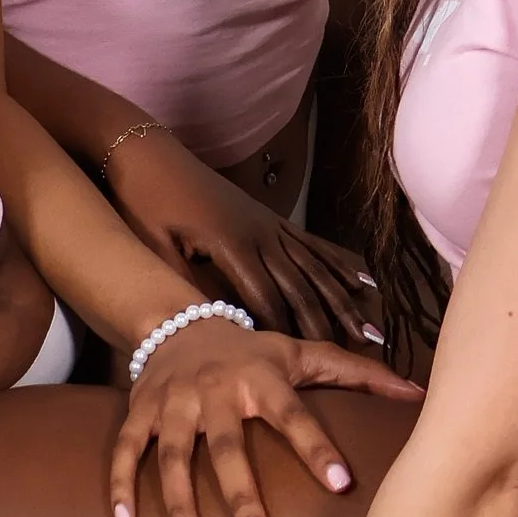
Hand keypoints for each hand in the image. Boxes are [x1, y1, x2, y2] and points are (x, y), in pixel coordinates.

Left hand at [107, 127, 377, 341]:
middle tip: (358, 355)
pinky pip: (312, 244)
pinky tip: (363, 279)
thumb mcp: (155, 246)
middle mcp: (260, 235)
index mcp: (231, 245)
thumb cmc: (146, 203)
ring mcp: (269, 224)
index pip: (267, 297)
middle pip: (302, 286)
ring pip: (315, 267)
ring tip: (371, 329)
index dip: (289, 329)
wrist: (151, 156)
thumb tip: (210, 325)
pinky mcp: (270, 218)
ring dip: (345, 299)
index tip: (310, 360)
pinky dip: (339, 263)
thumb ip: (185, 283)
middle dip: (329, 322)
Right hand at [110, 323, 418, 516]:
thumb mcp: (302, 353)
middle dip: (241, 496)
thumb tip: (419, 393)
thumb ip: (358, 374)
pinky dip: (121, 486)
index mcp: (261, 379)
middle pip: (227, 447)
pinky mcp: (140, 412)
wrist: (179, 320)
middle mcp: (216, 391)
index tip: (342, 486)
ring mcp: (173, 403)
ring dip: (179, 504)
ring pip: (172, 456)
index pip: (294, 415)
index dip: (318, 448)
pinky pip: (125, 450)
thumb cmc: (252, 351)